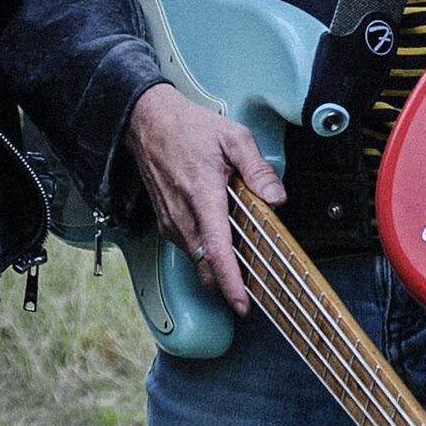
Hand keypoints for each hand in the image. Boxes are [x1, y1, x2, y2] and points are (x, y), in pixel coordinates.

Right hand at [123, 82, 285, 313]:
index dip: (231, 283)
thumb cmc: (189, 128)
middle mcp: (183, 216)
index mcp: (203, 196)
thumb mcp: (234, 138)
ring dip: (219, 263)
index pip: (218, 252)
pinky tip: (221, 232)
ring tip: (242, 248)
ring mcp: (171, 222)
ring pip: (198, 259)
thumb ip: (258, 170)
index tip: (242, 304)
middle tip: (255, 281)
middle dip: (229, 281)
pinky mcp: (166, 223)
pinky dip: (207, 249)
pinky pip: (189, 247)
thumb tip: (276, 197)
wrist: (148, 122)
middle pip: (207, 266)